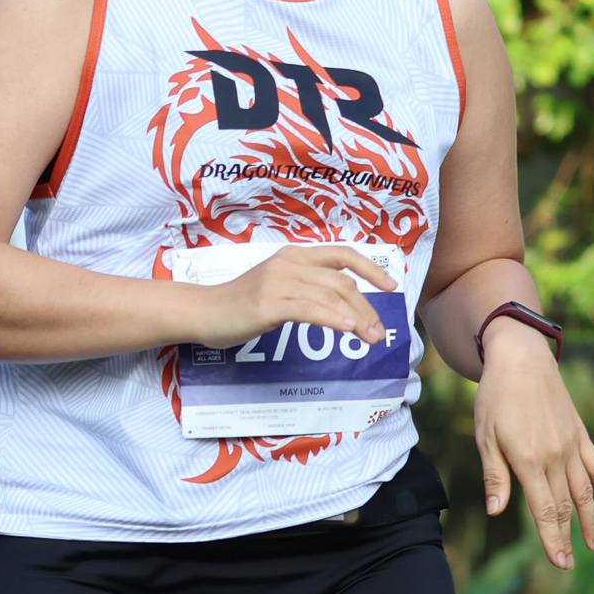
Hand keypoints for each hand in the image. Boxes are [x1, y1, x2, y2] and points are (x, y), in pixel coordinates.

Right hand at [186, 243, 394, 349]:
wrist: (202, 311)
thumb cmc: (239, 304)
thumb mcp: (276, 287)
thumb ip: (304, 288)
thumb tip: (339, 304)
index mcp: (294, 256)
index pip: (342, 255)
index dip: (370, 269)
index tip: (391, 285)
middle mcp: (289, 263)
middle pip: (341, 282)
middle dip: (367, 307)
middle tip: (380, 332)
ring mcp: (278, 282)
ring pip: (330, 297)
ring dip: (356, 319)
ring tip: (371, 338)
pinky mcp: (268, 305)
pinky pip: (309, 310)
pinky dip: (332, 319)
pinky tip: (347, 329)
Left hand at [475, 320, 593, 569]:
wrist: (522, 358)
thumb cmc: (495, 398)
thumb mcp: (486, 437)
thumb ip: (495, 476)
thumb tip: (497, 511)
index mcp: (529, 460)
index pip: (545, 510)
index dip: (552, 539)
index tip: (559, 563)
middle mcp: (555, 456)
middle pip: (565, 506)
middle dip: (567, 537)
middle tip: (569, 563)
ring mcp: (571, 445)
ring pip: (584, 491)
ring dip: (590, 520)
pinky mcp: (580, 434)